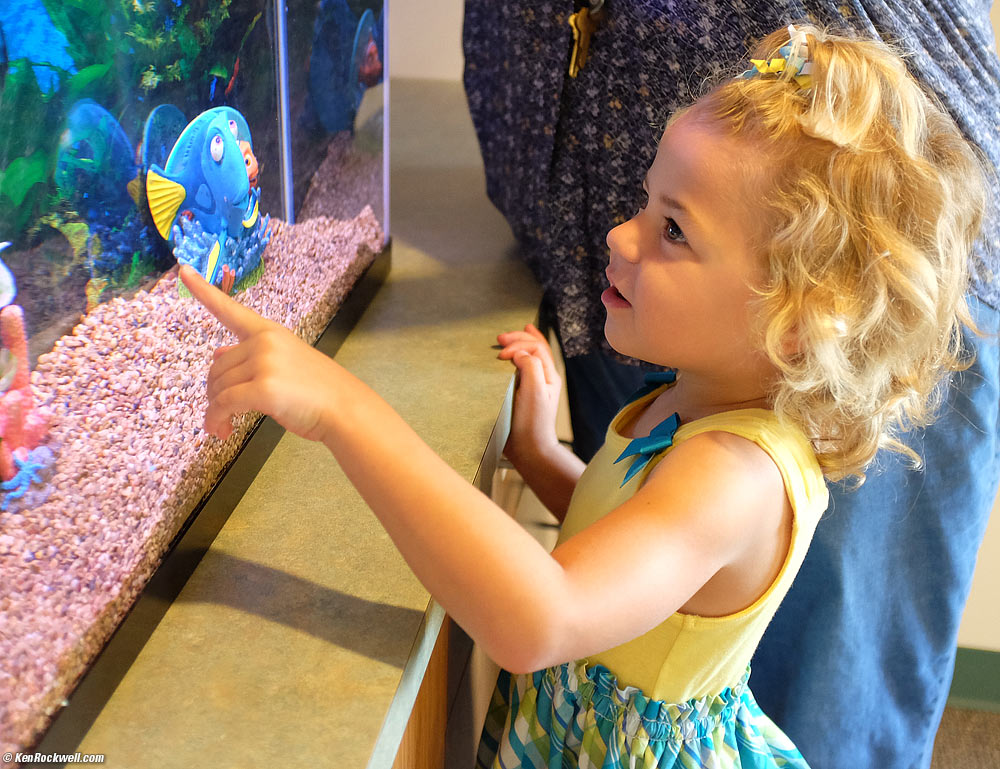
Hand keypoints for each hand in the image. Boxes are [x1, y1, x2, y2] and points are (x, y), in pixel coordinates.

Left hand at [179, 265, 340, 441]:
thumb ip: (251, 356)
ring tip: (224, 427)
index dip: (203, 291)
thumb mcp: (285, 362)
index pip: (230, 309)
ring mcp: (264, 363)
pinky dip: (217, 421)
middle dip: (215, 393)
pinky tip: (223, 432)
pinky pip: (224, 405)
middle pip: (217, 367)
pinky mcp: (263, 388)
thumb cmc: (317, 389)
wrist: (344, 408)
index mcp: (269, 332)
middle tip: (223, 414)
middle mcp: (264, 342)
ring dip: (215, 411)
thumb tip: (217, 354)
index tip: (183, 271)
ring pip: (218, 388)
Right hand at [496, 323, 561, 465]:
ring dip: (517, 346)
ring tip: (504, 340)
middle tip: (500, 337)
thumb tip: (519, 354)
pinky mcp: (522, 396)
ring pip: (528, 357)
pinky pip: (520, 371)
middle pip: (534, 349)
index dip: (518, 345)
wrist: (529, 449)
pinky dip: (513, 360)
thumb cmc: (532, 423)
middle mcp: (543, 378)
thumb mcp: (534, 391)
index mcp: (549, 375)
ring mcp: (533, 387)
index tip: (501, 355)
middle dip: (518, 339)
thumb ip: (530, 366)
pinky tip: (506, 360)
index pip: (536, 347)